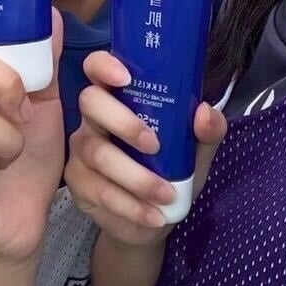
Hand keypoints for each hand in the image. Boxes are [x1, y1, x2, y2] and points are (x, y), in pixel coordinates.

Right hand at [64, 51, 225, 247]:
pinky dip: (131, 205)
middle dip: (123, 122)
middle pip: (91, 102)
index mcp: (119, 98)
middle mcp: (94, 119)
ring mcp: (81, 150)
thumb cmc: (172, 172)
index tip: (126, 76)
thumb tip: (205, 112)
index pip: (97, 67)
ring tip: (166, 194)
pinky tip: (154, 215)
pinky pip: (100, 190)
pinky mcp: (78, 184)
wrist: (155, 219)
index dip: (104, 65)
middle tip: (155, 145)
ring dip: (136, 176)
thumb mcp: (196, 152)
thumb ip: (207, 132)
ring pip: (98, 153)